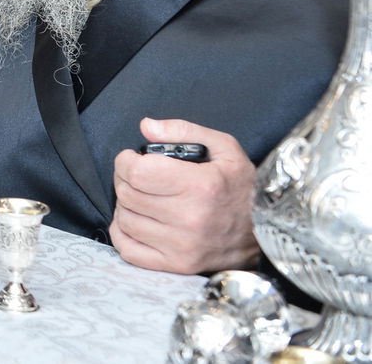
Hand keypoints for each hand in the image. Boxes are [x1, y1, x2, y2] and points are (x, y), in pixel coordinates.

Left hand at [110, 117, 259, 274]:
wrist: (268, 232)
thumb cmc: (242, 187)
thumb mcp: (225, 148)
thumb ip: (183, 130)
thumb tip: (146, 126)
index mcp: (200, 186)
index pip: (137, 172)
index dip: (126, 161)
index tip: (132, 158)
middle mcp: (190, 219)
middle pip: (127, 194)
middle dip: (124, 179)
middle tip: (138, 176)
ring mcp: (183, 247)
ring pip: (124, 220)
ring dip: (126, 205)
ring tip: (143, 197)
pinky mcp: (177, 266)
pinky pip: (128, 250)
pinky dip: (123, 233)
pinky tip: (137, 221)